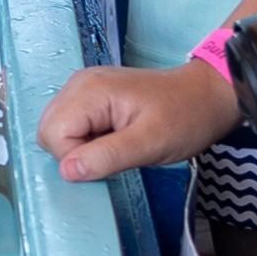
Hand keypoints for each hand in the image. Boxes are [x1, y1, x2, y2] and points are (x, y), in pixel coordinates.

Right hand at [40, 60, 234, 181]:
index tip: (112, 158)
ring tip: (116, 144)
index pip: (52, 135)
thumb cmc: (185, 118)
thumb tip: (66, 171)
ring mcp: (84, 88)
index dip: (77, 157)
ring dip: (82, 147)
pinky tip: (113, 137)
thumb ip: (106, 157)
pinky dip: (87, 140)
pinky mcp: (91, 96)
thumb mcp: (149, 144)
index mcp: (89, 90)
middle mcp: (78, 84)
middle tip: (114, 152)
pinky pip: (72, 125)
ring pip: (57, 130)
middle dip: (75, 152)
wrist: (208, 97)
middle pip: (48, 130)